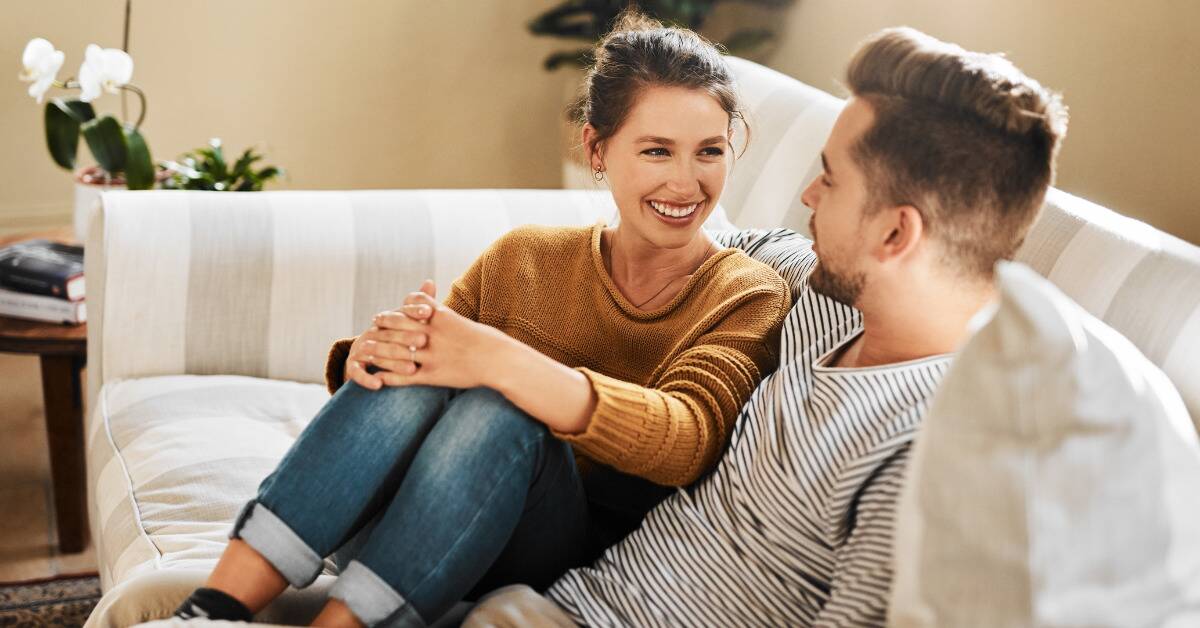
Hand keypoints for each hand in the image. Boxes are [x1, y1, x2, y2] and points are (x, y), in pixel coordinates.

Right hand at [344, 280, 436, 389]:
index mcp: (385, 322)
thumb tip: (430, 280)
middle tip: (424, 341)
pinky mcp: (352, 365)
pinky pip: (357, 372)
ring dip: (394, 363)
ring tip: (412, 370)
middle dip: (406, 337)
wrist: (365, 356)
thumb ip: (420, 304)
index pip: (399, 312)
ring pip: (376, 354)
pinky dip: (367, 379)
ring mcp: (360, 348)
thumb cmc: (394, 338)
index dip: (413, 310)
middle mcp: (372, 332)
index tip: (429, 312)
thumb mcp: (407, 323)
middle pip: (388, 333)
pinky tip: (379, 385)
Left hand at [370, 286, 509, 389]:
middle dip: (382, 327)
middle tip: (370, 329)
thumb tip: (436, 311)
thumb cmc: (488, 342)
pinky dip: (389, 377)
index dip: (395, 311)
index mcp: (442, 317)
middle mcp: (433, 334)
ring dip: (378, 351)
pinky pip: (405, 376)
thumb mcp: (465, 323)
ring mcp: (431, 355)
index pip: (411, 307)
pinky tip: (378, 378)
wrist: (500, 362)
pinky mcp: (433, 375)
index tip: (383, 315)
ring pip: (396, 351)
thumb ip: (446, 317)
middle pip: (398, 326)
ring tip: (364, 352)